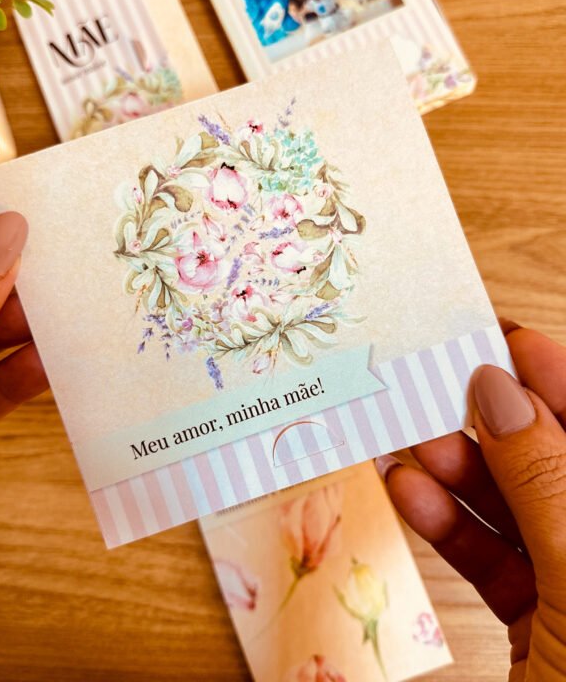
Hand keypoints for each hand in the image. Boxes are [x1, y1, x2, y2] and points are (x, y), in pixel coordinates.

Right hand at [377, 322, 565, 680]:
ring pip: (521, 512)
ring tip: (416, 445)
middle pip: (562, 469)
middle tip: (446, 387)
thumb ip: (548, 484)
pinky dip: (451, 526)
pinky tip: (413, 494)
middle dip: (502, 428)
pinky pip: (495, 559)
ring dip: (463, 475)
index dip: (565, 385)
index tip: (512, 340)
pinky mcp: (539, 624)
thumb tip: (501, 392)